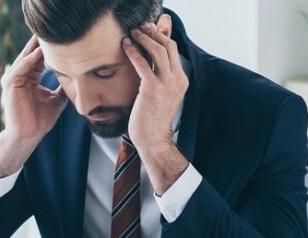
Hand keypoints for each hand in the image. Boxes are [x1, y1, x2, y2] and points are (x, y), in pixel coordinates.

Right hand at [0, 36, 67, 140]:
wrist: (29, 135)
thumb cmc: (40, 120)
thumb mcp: (57, 99)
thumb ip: (63, 87)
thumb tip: (78, 80)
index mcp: (29, 77)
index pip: (39, 57)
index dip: (49, 48)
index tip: (62, 37)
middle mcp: (19, 74)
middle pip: (31, 53)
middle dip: (41, 42)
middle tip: (53, 28)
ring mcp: (13, 78)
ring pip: (26, 57)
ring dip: (36, 46)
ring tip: (47, 35)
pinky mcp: (10, 83)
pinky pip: (21, 67)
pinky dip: (30, 59)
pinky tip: (40, 52)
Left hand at [122, 23, 188, 148]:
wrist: (154, 139)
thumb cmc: (153, 119)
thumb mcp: (161, 95)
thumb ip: (159, 77)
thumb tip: (150, 62)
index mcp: (181, 80)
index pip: (173, 50)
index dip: (161, 36)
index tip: (149, 30)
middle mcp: (177, 80)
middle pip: (168, 46)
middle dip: (154, 33)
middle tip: (140, 28)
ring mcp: (166, 84)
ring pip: (158, 50)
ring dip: (144, 38)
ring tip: (132, 33)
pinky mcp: (152, 88)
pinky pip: (143, 63)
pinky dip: (133, 51)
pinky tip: (126, 46)